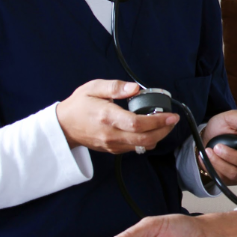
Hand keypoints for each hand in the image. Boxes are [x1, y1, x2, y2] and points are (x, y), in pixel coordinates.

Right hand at [56, 80, 178, 153]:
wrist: (63, 126)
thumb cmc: (79, 105)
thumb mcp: (93, 88)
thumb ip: (115, 87)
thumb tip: (135, 88)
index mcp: (107, 117)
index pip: (137, 123)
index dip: (158, 121)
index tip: (171, 115)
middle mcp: (111, 134)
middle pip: (144, 138)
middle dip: (164, 130)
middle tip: (173, 120)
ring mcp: (112, 144)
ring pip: (142, 146)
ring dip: (158, 136)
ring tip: (164, 124)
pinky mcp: (113, 150)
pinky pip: (135, 149)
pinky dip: (147, 141)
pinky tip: (150, 130)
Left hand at [199, 110, 236, 185]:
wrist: (205, 139)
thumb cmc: (221, 127)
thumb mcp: (230, 118)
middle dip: (232, 155)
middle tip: (218, 146)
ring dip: (221, 162)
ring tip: (211, 151)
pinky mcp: (232, 179)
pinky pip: (225, 178)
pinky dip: (215, 167)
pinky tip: (208, 158)